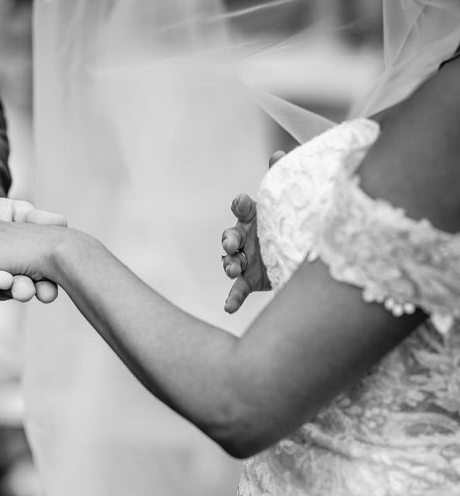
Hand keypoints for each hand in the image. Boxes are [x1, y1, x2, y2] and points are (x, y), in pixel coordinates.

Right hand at [221, 151, 283, 312]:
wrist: (301, 258)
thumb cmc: (289, 227)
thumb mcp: (287, 207)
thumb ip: (281, 180)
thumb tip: (278, 153)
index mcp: (254, 219)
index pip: (243, 209)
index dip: (241, 206)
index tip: (241, 201)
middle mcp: (245, 239)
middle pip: (229, 236)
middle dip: (228, 239)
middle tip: (231, 243)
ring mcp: (244, 261)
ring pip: (229, 262)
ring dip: (228, 265)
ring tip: (232, 270)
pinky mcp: (249, 281)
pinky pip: (237, 291)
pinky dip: (232, 299)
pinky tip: (228, 307)